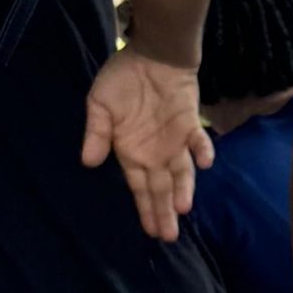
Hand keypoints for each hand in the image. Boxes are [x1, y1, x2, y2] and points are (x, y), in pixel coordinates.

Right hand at [82, 43, 211, 241]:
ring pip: (182, 173)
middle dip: (164, 212)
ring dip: (183, 190)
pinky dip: (203, 152)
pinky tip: (204, 164)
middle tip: (168, 236)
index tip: (150, 232)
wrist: (150, 55)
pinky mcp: (192, 126)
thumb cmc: (121, 80)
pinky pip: (200, 142)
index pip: (140, 187)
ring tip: (182, 209)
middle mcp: (156, 153)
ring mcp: (176, 142)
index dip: (145, 208)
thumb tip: (88, 162)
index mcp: (132, 152)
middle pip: (162, 188)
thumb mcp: (99, 104)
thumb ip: (96, 133)